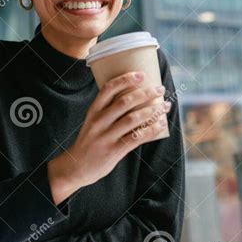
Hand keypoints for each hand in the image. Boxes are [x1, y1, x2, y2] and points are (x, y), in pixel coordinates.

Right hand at [48, 71, 170, 204]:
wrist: (76, 167)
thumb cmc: (89, 141)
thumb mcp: (92, 122)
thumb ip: (108, 111)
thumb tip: (135, 99)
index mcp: (93, 111)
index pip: (108, 89)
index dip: (125, 79)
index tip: (141, 74)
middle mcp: (99, 122)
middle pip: (125, 102)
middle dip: (145, 93)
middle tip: (160, 89)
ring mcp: (106, 136)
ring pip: (133, 119)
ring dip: (152, 111)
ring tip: (165, 105)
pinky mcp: (114, 150)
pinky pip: (136, 137)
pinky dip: (151, 130)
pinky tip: (161, 124)